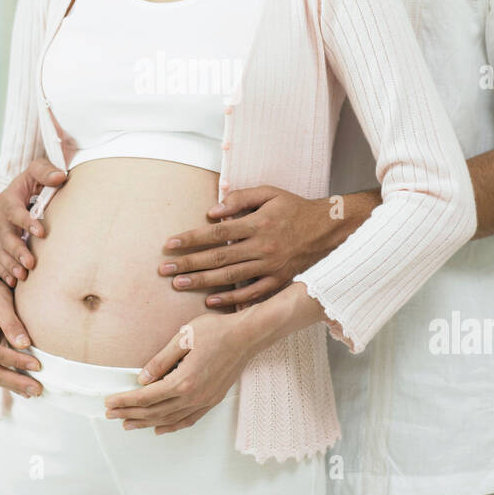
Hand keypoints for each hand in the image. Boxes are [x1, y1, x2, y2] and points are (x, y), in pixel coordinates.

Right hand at [0, 156, 67, 286]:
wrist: (21, 191)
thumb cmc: (33, 180)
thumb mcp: (38, 170)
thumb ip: (47, 171)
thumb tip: (61, 176)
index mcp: (8, 200)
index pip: (15, 212)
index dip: (27, 222)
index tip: (42, 231)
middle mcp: (0, 219)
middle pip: (5, 237)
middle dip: (17, 251)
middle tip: (30, 263)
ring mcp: (0, 234)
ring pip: (2, 252)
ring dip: (11, 265)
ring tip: (23, 276)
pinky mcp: (2, 245)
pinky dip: (4, 272)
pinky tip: (14, 283)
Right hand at [0, 265, 43, 395]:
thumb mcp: (2, 304)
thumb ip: (12, 325)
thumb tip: (25, 345)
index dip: (15, 360)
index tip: (38, 365)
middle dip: (16, 380)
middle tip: (38, 389)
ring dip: (14, 384)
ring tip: (35, 392)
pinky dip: (10, 380)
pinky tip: (26, 388)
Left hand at [103, 311, 253, 433]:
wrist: (246, 336)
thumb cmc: (216, 332)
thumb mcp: (182, 338)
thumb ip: (160, 361)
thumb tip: (141, 379)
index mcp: (183, 381)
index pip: (146, 396)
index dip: (125, 401)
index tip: (109, 402)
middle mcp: (193, 396)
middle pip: (154, 412)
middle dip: (130, 414)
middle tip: (111, 415)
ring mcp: (204, 401)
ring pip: (169, 419)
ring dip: (146, 423)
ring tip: (128, 424)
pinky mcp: (212, 400)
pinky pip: (188, 420)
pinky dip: (171, 426)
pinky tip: (160, 428)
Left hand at [158, 185, 359, 306]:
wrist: (329, 229)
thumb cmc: (295, 208)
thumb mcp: (270, 193)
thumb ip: (240, 198)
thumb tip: (212, 211)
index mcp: (258, 223)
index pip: (216, 233)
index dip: (191, 238)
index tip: (170, 244)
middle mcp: (262, 246)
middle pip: (218, 258)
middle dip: (188, 264)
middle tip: (164, 270)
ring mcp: (271, 266)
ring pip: (230, 277)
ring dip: (202, 282)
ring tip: (178, 285)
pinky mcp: (279, 280)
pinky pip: (252, 294)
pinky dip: (231, 299)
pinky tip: (210, 301)